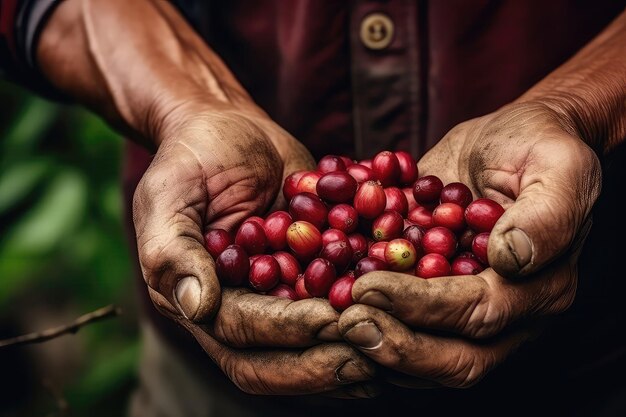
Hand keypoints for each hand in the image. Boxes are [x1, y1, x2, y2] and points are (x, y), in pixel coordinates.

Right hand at [133, 103, 375, 395]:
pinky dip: (369, 318)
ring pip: (311, 348)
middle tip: (370, 354)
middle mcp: (238, 312)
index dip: (283, 330)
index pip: (240, 331)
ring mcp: (276, 301)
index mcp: (199, 300)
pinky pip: (336, 309)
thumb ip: (173, 251)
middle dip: (322, 362)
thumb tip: (196, 306)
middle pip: (276, 360)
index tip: (329, 319)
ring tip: (396, 344)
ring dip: (352, 353)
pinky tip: (407, 316)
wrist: (231, 132)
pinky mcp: (308, 281)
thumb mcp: (170, 195)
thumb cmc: (193, 157)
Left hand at [338, 101, 600, 386]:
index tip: (368, 286)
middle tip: (343, 321)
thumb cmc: (537, 146)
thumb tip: (512, 259)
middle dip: (394, 345)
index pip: (478, 313)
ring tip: (327, 321)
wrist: (507, 142)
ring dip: (374, 348)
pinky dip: (368, 327)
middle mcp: (505, 314)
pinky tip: (326, 310)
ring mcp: (467, 313)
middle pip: (453, 358)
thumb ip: (546, 213)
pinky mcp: (436, 302)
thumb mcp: (558, 164)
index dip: (422, 306)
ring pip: (424, 357)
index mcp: (539, 287)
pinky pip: (405, 331)